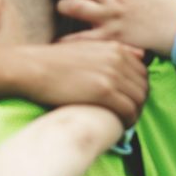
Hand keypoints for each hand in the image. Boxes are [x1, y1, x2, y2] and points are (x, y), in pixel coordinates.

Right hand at [18, 40, 147, 127]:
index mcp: (114, 48)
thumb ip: (114, 51)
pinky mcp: (103, 92)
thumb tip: (140, 54)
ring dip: (135, 114)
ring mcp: (111, 74)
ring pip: (138, 100)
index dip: (138, 90)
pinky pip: (128, 110)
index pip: (142, 72)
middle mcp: (117, 59)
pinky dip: (128, 121)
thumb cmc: (54, 61)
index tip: (129, 101)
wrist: (32, 68)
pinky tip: (120, 127)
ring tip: (124, 123)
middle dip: (139, 103)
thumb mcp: (87, 48)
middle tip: (128, 116)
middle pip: (143, 87)